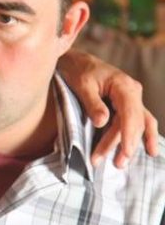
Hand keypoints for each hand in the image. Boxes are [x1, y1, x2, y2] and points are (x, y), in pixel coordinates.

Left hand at [58, 49, 158, 167]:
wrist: (76, 60)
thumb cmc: (78, 70)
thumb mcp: (82, 85)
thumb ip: (93, 104)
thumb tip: (102, 123)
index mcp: (124, 86)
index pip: (130, 115)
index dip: (128, 136)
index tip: (125, 152)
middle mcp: (132, 92)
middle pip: (132, 123)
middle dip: (124, 145)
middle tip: (114, 164)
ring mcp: (131, 98)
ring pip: (137, 124)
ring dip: (131, 144)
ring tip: (122, 163)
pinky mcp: (126, 104)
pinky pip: (138, 120)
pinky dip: (142, 135)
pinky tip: (148, 150)